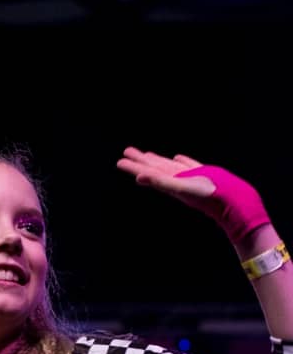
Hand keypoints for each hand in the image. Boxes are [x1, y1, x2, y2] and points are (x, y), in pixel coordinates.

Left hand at [117, 147, 268, 243]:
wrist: (233, 202)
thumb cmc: (207, 195)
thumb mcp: (180, 187)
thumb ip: (160, 181)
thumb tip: (138, 178)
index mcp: (170, 182)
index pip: (147, 172)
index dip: (134, 167)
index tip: (120, 161)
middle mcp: (177, 180)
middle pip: (154, 167)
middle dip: (140, 160)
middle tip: (127, 151)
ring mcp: (190, 178)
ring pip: (170, 166)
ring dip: (157, 160)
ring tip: (147, 154)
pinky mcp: (203, 175)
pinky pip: (188, 165)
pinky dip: (181, 161)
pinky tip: (177, 158)